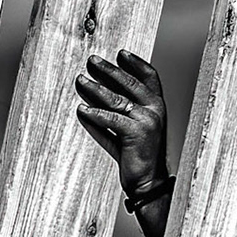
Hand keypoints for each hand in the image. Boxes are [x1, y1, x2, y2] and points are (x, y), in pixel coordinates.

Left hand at [75, 51, 168, 195]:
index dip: (135, 63)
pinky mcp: (137, 133)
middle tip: (91, 61)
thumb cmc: (136, 156)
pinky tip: (81, 110)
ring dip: (95, 89)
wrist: (148, 182)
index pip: (149, 76)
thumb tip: (87, 101)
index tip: (120, 53)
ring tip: (80, 81)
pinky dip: (94, 114)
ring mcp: (148, 120)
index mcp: (157, 105)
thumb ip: (114, 114)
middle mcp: (155, 109)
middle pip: (130, 83)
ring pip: (117, 99)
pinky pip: (111, 119)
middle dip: (109, 70)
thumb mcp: (127, 130)